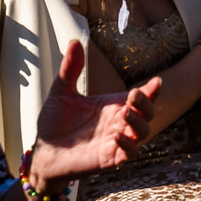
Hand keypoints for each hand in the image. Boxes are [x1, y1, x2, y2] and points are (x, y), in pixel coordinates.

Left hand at [26, 39, 155, 189]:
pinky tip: (117, 137)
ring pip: (143, 132)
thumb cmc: (54, 124)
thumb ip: (70, 69)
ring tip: (125, 114)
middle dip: (147, 103)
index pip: (141, 96)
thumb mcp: (62, 93)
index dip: (152, 89)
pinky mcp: (110, 158)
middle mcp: (119, 122)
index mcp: (114, 105)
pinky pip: (128, 153)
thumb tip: (75, 41)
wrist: (43, 153)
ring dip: (139, 123)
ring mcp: (117, 140)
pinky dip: (128, 145)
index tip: (156, 81)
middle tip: (134, 93)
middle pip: (148, 112)